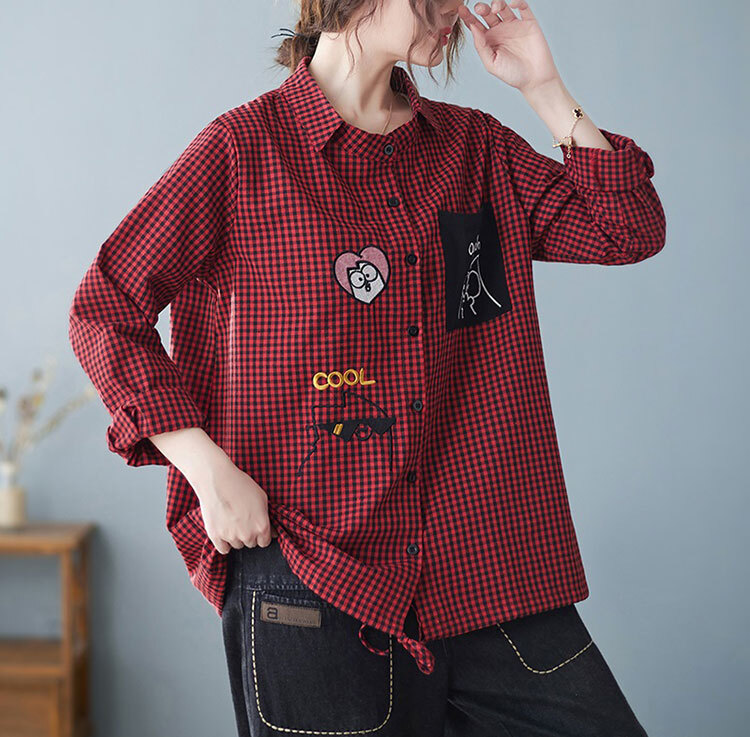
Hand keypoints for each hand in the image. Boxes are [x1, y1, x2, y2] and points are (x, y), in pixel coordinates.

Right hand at [147, 427, 277, 553]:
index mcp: (262, 526)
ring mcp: (231, 537)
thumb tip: (272, 531)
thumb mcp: (262, 497)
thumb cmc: (241, 485)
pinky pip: (223, 549)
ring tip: (232, 520)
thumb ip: (267, 516)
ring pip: (237, 545)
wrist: (217, 480)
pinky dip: (224, 543)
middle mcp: (248, 535)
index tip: (256, 528)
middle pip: (251, 543)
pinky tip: (224, 531)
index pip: (265, 542)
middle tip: (243, 520)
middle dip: (249, 534)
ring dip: (236, 537)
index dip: (262, 535)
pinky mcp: (215, 536)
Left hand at [458, 0, 561, 95]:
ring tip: (494, 8)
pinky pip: (523, 7)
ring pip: (503, 7)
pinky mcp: (528, 22)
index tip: (461, 10)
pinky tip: (512, 4)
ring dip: (497, 3)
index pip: (476, 25)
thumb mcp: (491, 63)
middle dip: (481, 8)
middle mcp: (500, 31)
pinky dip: (517, 2)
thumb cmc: (512, 74)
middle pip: (487, 13)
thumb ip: (481, 46)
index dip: (468, 17)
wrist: (534, 79)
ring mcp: (514, 25)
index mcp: (489, 40)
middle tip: (479, 8)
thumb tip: (473, 27)